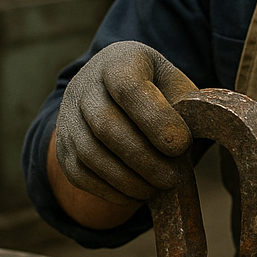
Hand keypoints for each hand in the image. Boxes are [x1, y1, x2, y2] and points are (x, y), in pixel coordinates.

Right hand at [54, 41, 197, 208]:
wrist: (117, 93)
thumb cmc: (160, 92)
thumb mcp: (177, 87)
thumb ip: (188, 109)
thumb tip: (194, 145)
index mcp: (120, 60)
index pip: (129, 86)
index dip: (155, 119)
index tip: (182, 145)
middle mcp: (86, 84)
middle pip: (105, 124)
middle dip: (143, 157)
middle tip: (172, 178)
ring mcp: (69, 115)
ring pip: (89, 153)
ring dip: (127, 179)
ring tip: (157, 189)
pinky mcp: (63, 146)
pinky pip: (79, 173)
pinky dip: (109, 190)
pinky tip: (137, 196)